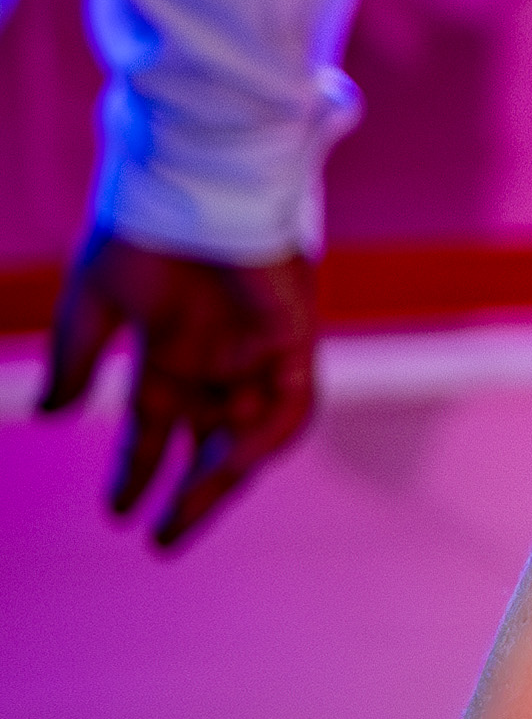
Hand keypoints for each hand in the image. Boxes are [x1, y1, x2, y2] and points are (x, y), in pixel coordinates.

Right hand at [39, 235, 319, 549]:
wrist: (191, 177)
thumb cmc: (142, 229)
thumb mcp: (96, 303)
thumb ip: (78, 359)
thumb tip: (48, 414)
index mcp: (170, 354)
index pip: (156, 430)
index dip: (135, 470)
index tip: (115, 512)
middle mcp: (217, 361)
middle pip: (209, 446)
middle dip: (187, 495)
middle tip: (159, 541)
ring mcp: (256, 353)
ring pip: (251, 437)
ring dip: (222, 479)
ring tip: (184, 512)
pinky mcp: (294, 338)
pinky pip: (292, 407)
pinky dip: (266, 439)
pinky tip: (230, 465)